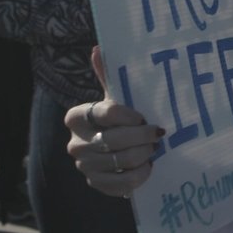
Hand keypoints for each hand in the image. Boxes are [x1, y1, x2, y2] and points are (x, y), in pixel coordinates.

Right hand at [64, 47, 161, 196]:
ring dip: (145, 154)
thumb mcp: (116, 97)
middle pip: (117, 139)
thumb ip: (107, 75)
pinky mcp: (95, 184)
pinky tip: (148, 166)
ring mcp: (83, 166)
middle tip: (158, 134)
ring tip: (154, 148)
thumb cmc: (119, 119)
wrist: (115, 150)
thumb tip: (98, 47)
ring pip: (123, 161)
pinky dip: (141, 175)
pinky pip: (124, 183)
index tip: (144, 116)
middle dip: (144, 137)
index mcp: (76, 117)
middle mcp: (75, 143)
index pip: (107, 112)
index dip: (131, 116)